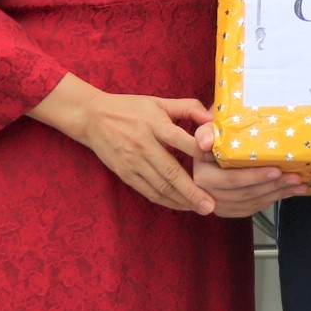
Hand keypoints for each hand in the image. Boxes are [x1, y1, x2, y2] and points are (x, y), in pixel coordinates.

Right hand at [35, 76, 215, 212]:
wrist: (93, 118)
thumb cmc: (132, 108)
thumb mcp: (160, 102)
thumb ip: (189, 107)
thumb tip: (215, 119)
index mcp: (154, 124)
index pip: (180, 139)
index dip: (199, 151)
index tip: (218, 163)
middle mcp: (143, 145)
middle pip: (170, 172)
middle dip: (192, 191)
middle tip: (211, 205)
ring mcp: (133, 162)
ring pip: (160, 187)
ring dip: (182, 200)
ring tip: (201, 208)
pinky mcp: (125, 174)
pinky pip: (148, 191)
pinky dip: (166, 201)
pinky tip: (181, 205)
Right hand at [188, 123, 304, 219]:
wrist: (212, 149)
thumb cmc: (214, 137)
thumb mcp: (208, 130)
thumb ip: (206, 133)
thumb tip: (206, 142)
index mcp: (203, 174)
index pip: (230, 179)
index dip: (254, 177)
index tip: (276, 170)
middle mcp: (208, 194)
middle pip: (245, 194)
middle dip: (274, 186)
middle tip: (295, 177)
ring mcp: (218, 204)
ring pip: (252, 203)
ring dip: (278, 194)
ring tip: (298, 185)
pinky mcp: (229, 209)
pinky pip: (252, 208)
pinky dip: (272, 200)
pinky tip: (288, 192)